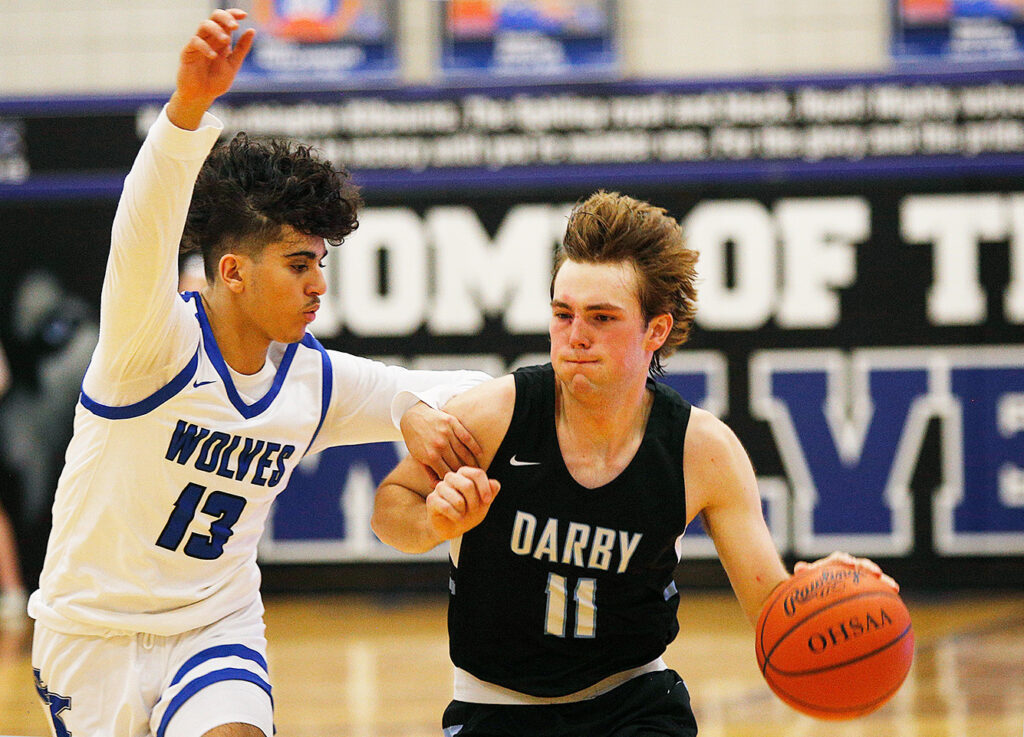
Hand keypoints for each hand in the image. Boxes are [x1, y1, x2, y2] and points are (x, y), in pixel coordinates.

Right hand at [167, 8, 254, 129]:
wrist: (202, 96)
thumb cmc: (216, 81)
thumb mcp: (233, 64)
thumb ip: (242, 48)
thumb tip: (252, 30)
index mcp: (220, 39)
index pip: (225, 20)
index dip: (233, 14)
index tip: (244, 15)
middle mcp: (209, 38)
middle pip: (214, 17)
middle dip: (225, 18)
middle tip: (235, 26)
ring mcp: (198, 44)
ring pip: (203, 25)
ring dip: (216, 30)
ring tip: (226, 41)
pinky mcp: (188, 52)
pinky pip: (195, 42)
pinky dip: (205, 47)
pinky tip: (214, 57)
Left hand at [400, 402, 482, 483]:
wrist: (412, 416)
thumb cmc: (415, 439)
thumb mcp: (418, 457)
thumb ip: (428, 471)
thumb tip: (437, 485)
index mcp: (430, 456)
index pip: (447, 474)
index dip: (454, 480)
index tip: (460, 483)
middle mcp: (440, 445)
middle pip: (457, 464)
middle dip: (463, 474)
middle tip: (471, 479)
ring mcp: (447, 434)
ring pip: (464, 452)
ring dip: (471, 462)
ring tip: (476, 469)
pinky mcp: (453, 423)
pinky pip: (467, 438)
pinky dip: (474, 447)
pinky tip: (480, 454)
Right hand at [425, 467, 499, 540]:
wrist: (451, 528)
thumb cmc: (467, 513)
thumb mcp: (483, 504)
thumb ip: (491, 492)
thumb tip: (494, 484)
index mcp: (464, 474)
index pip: (477, 473)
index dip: (485, 488)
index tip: (487, 500)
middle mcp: (451, 478)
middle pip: (468, 485)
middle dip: (474, 503)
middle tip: (473, 510)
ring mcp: (440, 487)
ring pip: (458, 500)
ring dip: (464, 512)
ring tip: (462, 514)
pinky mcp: (432, 499)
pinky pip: (447, 508)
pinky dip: (455, 516)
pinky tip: (455, 517)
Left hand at [795, 550, 898, 591]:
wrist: (818, 590)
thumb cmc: (812, 583)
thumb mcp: (806, 579)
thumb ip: (804, 573)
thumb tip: (800, 568)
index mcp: (834, 563)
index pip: (840, 559)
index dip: (845, 560)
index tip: (850, 564)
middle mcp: (849, 567)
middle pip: (861, 565)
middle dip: (869, 568)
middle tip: (878, 574)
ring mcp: (860, 577)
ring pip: (874, 578)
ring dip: (884, 581)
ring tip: (895, 588)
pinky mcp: (867, 587)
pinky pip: (878, 590)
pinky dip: (886, 594)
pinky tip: (896, 602)